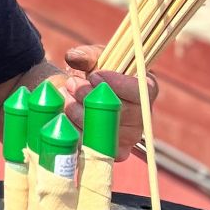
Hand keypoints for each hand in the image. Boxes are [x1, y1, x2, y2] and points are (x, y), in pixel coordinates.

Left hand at [58, 43, 157, 162]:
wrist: (79, 97)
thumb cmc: (93, 75)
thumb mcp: (93, 59)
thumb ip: (87, 55)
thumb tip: (73, 57)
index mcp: (146, 91)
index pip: (140, 91)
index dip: (116, 84)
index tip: (93, 76)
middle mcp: (142, 118)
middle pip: (120, 111)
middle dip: (90, 96)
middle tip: (72, 84)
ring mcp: (129, 139)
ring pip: (104, 130)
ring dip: (77, 112)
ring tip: (65, 97)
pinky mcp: (112, 154)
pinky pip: (92, 146)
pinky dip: (73, 130)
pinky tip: (62, 116)